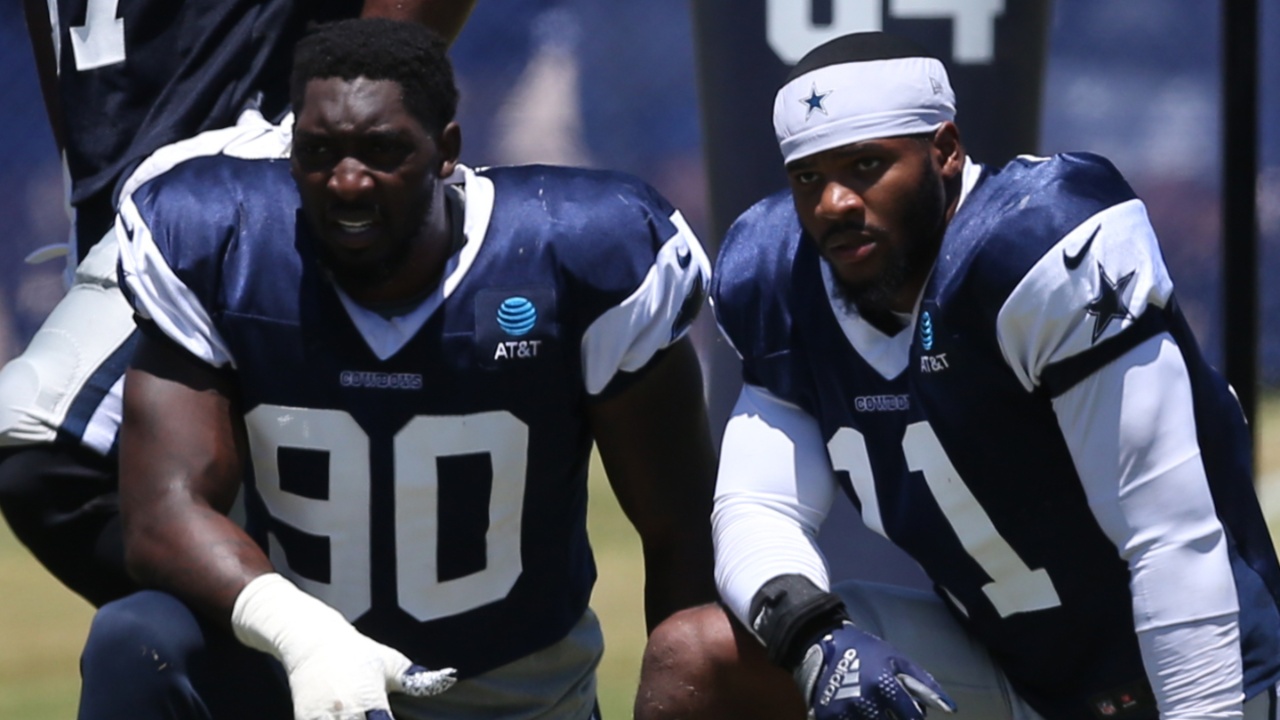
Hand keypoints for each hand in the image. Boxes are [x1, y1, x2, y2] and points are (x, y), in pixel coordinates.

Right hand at [232, 574, 455, 719]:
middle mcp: (346, 714)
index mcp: (370, 701)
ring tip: (367, 717)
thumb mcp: (390, 663)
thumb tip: (450, 678)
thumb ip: (419, 680)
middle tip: (380, 718)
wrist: (313, 642)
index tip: (392, 719)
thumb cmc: (357, 653)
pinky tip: (353, 719)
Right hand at [793, 622, 954, 719]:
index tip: (911, 715)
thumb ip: (924, 685)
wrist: (823, 643)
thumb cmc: (866, 652)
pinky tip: (862, 714)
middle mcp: (865, 700)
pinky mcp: (828, 717)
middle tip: (891, 711)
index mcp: (884, 684)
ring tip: (877, 711)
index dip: (914, 718)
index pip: (911, 717)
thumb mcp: (897, 660)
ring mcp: (844, 710)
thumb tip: (950, 708)